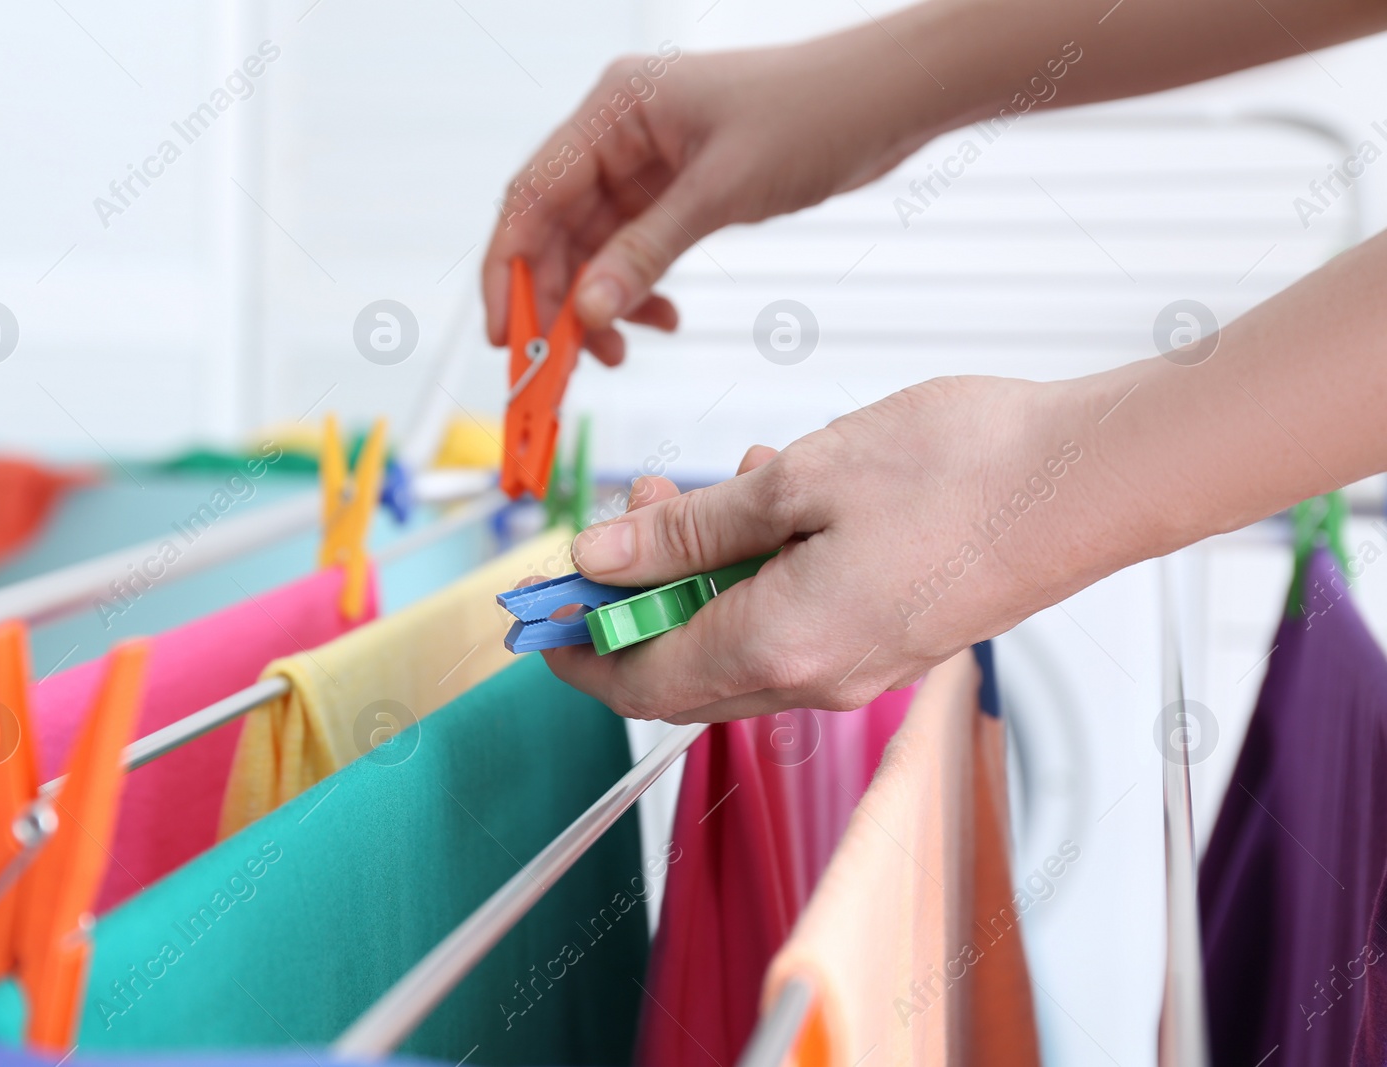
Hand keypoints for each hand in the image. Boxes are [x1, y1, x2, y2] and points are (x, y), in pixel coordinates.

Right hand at [481, 33, 938, 364]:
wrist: (890, 98)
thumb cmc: (815, 114)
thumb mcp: (722, 192)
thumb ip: (646, 254)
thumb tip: (587, 314)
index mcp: (614, 110)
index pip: (531, 197)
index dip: (511, 272)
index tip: (505, 337)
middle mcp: (619, 133)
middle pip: (557, 230)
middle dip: (556, 302)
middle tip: (557, 369)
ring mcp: (647, 162)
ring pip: (595, 248)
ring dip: (600, 305)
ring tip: (621, 354)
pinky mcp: (677, 189)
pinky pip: (635, 249)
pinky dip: (640, 291)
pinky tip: (664, 322)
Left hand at [542, 376, 1102, 722]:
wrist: (1091, 479)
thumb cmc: (959, 470)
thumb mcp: (796, 480)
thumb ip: (687, 531)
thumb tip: (598, 558)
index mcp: (781, 646)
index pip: (640, 681)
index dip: (578, 650)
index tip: (540, 613)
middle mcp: (816, 679)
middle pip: (683, 669)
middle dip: (633, 600)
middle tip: (624, 515)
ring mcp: (859, 667)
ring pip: (737, 641)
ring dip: (696, 577)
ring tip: (696, 491)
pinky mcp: (890, 642)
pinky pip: (791, 624)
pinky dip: (755, 573)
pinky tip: (767, 500)